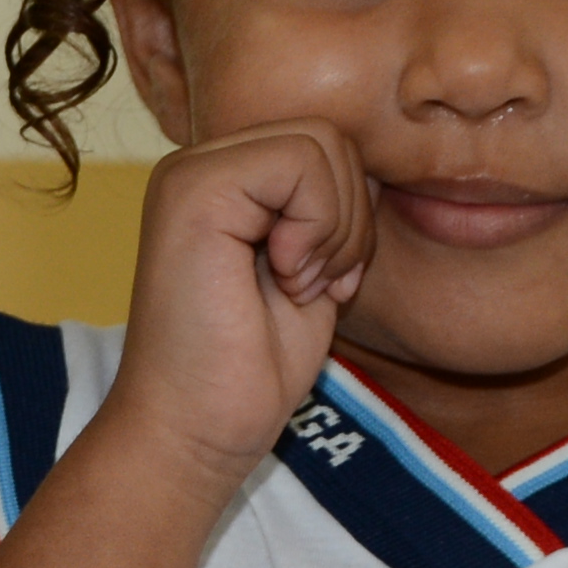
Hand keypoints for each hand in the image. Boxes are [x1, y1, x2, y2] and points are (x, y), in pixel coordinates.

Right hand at [111, 117, 364, 487]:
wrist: (194, 432)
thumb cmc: (250, 371)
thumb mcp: (312, 273)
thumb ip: (330, 214)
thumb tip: (374, 170)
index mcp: (225, 183)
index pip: (324, 147)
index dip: (350, 215)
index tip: (326, 286)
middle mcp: (202, 166)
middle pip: (328, 135)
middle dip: (349, 219)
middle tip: (313, 287)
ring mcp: (192, 173)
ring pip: (320, 143)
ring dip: (334, 228)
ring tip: (295, 287)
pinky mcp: (194, 190)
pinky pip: (300, 163)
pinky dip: (316, 228)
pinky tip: (283, 279)